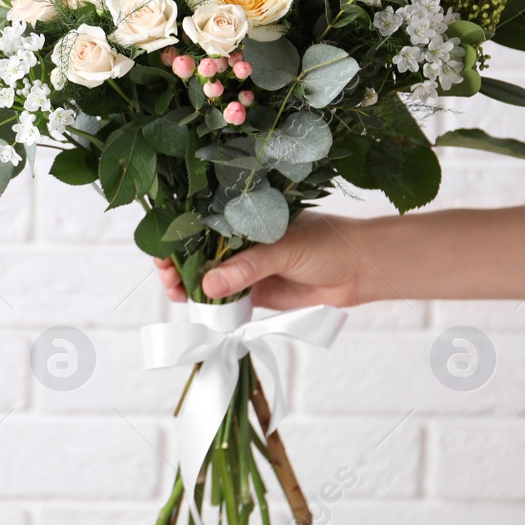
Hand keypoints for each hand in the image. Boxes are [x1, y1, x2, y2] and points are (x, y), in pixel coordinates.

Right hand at [154, 212, 375, 308]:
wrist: (362, 271)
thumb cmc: (329, 243)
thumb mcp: (282, 248)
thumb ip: (246, 267)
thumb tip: (208, 285)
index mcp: (244, 217)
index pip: (202, 222)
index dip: (178, 234)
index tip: (162, 247)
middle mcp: (241, 241)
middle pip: (198, 251)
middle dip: (177, 262)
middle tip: (166, 275)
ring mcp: (247, 268)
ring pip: (207, 277)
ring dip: (188, 284)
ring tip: (176, 292)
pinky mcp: (255, 293)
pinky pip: (225, 300)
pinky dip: (208, 305)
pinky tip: (195, 306)